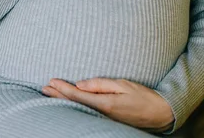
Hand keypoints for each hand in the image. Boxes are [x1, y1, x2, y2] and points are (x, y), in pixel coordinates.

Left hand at [41, 77, 174, 132]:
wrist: (159, 113)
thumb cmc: (143, 96)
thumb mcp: (123, 85)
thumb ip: (101, 84)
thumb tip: (80, 84)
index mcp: (105, 104)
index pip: (78, 96)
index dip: (63, 89)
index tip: (51, 81)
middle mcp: (102, 114)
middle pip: (75, 104)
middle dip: (58, 96)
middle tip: (44, 87)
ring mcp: (104, 120)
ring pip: (78, 109)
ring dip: (64, 101)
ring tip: (50, 94)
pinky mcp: (107, 121)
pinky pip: (86, 112)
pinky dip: (74, 106)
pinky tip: (69, 103)